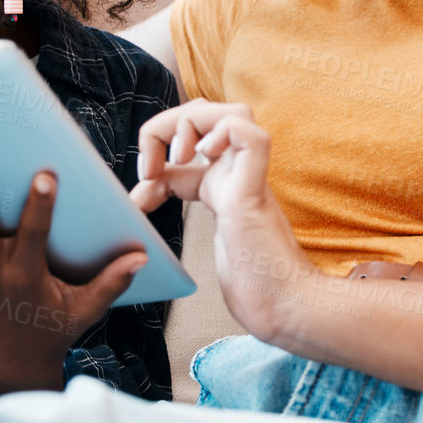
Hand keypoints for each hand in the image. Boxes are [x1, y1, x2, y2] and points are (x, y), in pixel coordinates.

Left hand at [128, 99, 315, 343]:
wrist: (283, 310)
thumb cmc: (253, 287)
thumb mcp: (206, 242)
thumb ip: (187, 220)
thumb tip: (140, 204)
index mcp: (226, 187)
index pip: (191, 141)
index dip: (155, 153)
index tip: (139, 195)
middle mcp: (239, 176)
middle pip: (209, 112)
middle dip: (168, 125)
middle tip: (151, 169)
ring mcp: (250, 180)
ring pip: (233, 111)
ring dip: (194, 121)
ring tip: (180, 155)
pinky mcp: (255, 192)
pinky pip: (250, 134)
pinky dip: (224, 131)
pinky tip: (206, 155)